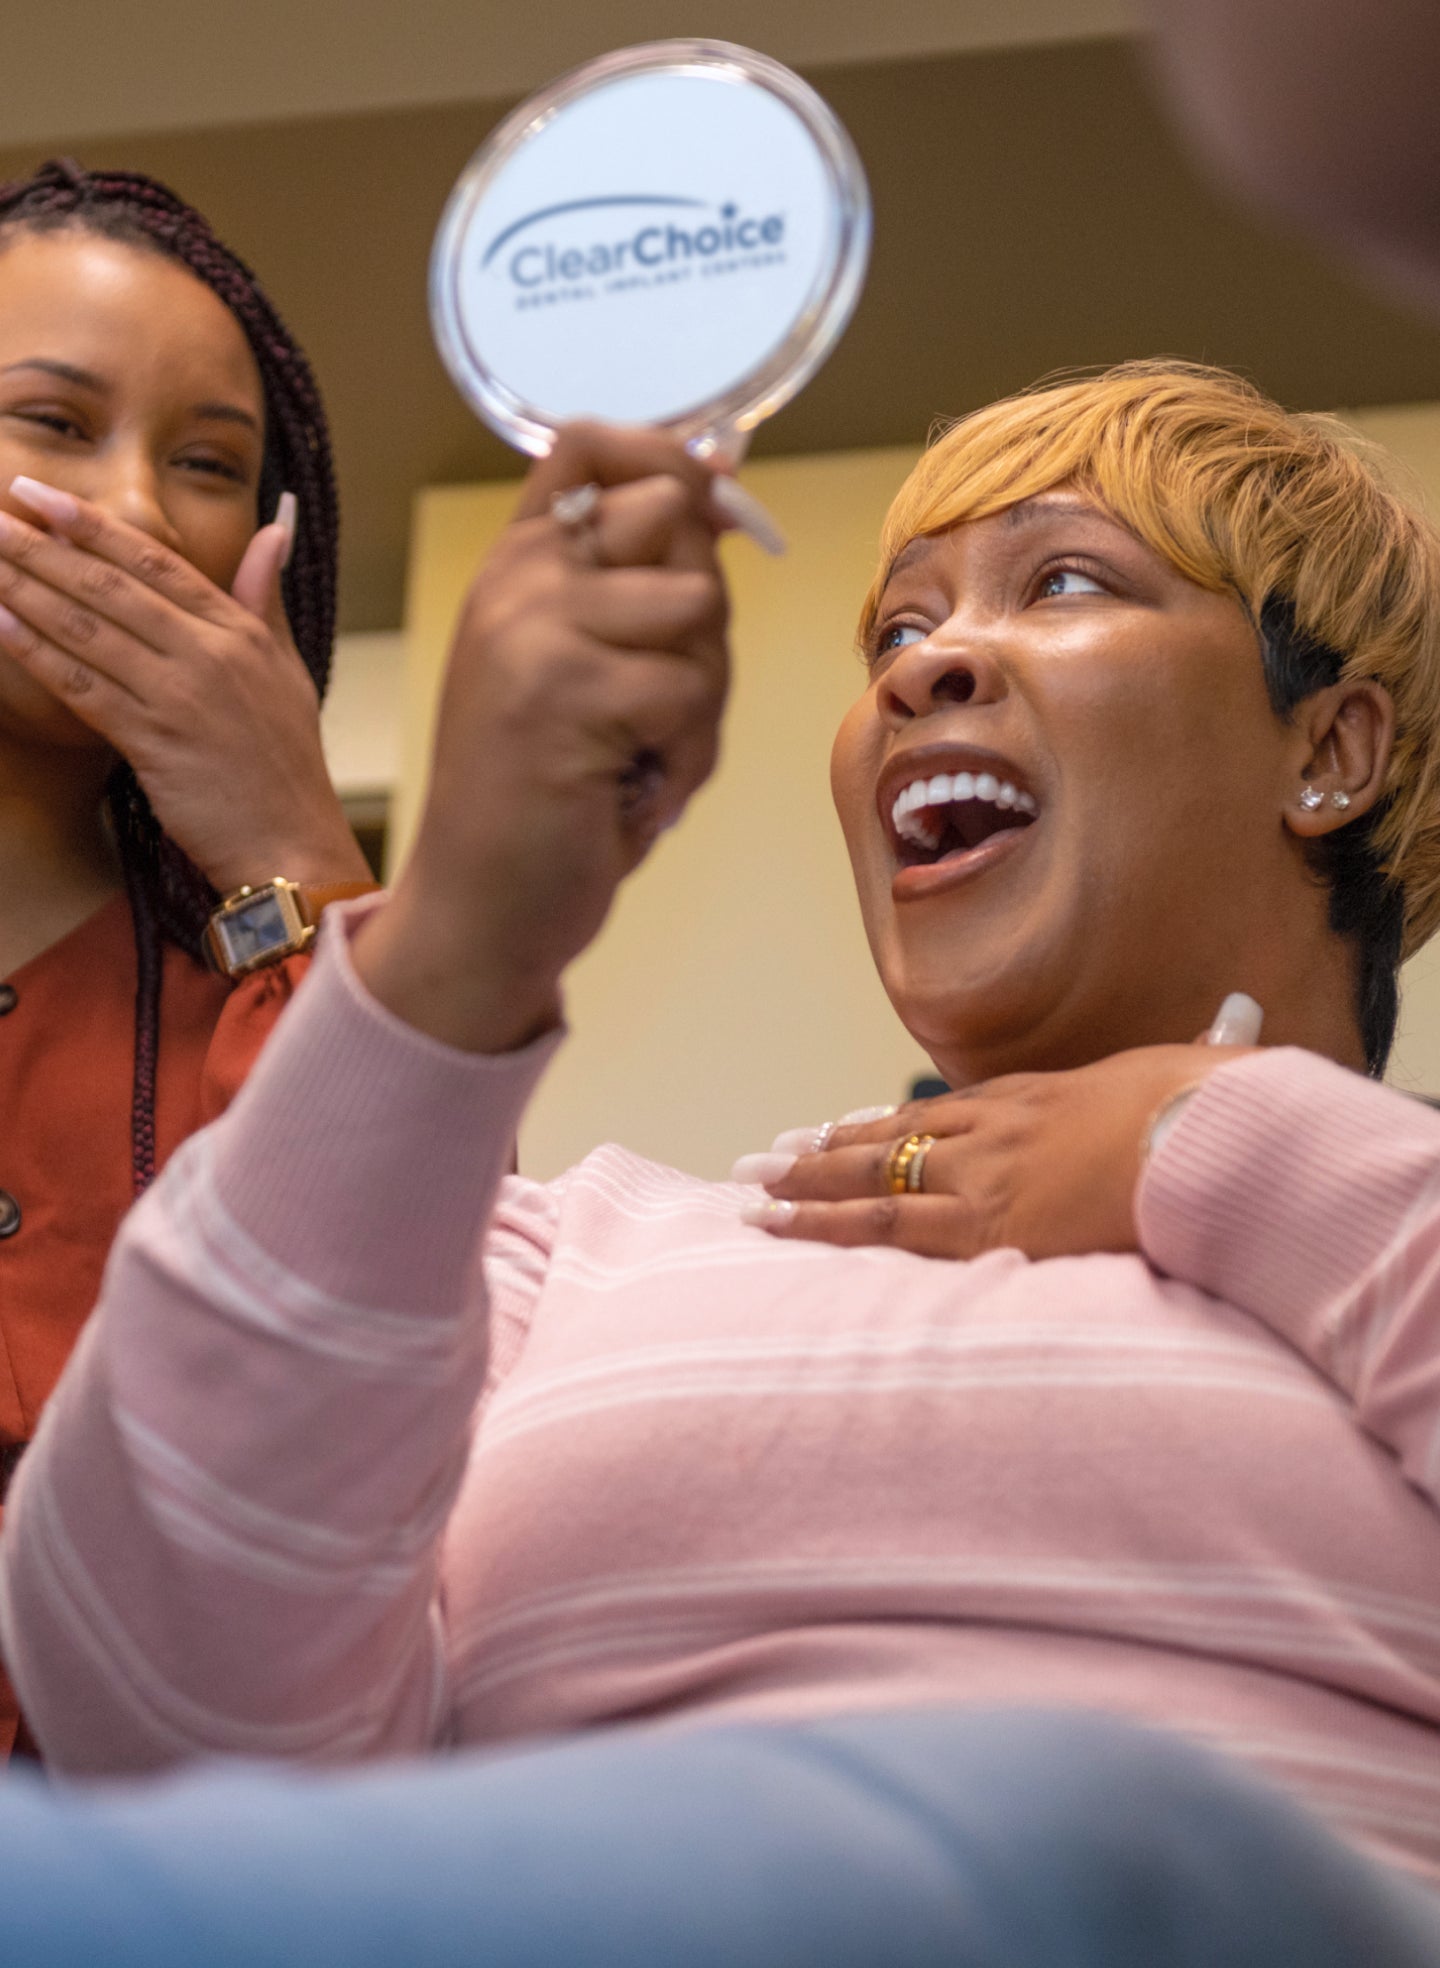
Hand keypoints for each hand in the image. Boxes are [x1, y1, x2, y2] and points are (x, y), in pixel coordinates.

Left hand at [0, 482, 368, 893]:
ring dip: (26, 591)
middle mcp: (210, 655)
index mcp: (241, 632)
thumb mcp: (288, 668)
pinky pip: (82, 686)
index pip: (156, 562)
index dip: (91, 525)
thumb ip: (266, 596)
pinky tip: (0, 624)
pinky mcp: (153, 742)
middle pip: (110, 587)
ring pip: (88, 630)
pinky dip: (37, 652)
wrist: (292, 845)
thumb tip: (276, 528)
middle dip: (41, 549)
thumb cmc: (287, 762)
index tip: (40, 496)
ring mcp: (180, 697)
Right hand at [354, 423, 729, 1053]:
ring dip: (702, 696)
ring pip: (698, 608)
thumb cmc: (545, 795)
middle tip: (661, 695)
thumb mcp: (581, 665)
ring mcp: (534, 631)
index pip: (589, 442)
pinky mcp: (566, 693)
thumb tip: (723, 477)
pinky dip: (689, 754)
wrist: (479, 907)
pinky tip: (638, 788)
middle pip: (673, 518)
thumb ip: (636, 578)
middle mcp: (515, 581)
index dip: (671, 459)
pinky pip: (691, 691)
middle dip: (703, 613)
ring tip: (643, 751)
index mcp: (513, 565)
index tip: (711, 515)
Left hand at [733, 1032, 1261, 1262]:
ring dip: (804, 1187)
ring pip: (868, 1176)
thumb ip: (1166, 1081)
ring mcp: (982, 1173)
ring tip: (751, 1193)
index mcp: (1031, 1099)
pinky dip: (826, 1223)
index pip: (933, 1115)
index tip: (835, 1132)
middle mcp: (991, 1129)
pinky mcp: (984, 1223)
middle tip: (762, 1160)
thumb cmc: (1204, 1114)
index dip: (878, 1128)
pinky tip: (783, 1223)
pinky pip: (887, 1223)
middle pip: (886, 1138)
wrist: (1208, 1133)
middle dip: (818, 1153)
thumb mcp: (1176, 1085)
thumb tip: (1217, 1044)